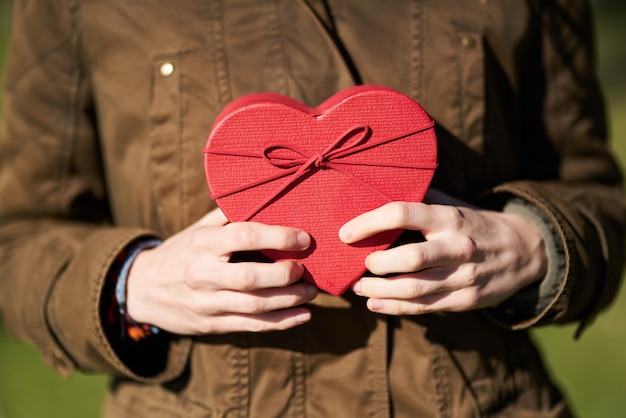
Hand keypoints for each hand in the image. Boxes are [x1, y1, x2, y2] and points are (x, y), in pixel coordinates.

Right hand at [126, 208, 317, 334]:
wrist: (141, 288)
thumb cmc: (181, 252)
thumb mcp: (197, 229)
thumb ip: (227, 217)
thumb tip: (265, 197)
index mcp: (202, 243)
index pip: (243, 236)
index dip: (277, 236)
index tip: (304, 238)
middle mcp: (203, 274)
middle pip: (250, 277)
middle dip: (285, 274)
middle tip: (307, 270)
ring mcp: (206, 302)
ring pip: (254, 305)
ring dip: (289, 300)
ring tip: (312, 292)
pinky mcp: (211, 324)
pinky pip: (251, 326)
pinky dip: (281, 323)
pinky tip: (303, 316)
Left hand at [339, 191, 546, 314]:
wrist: (527, 251)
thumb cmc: (477, 223)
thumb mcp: (456, 204)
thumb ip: (423, 198)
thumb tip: (379, 188)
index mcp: (450, 217)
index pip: (403, 214)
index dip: (369, 223)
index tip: (345, 233)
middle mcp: (457, 247)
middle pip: (409, 258)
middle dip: (376, 263)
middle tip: (359, 263)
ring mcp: (463, 277)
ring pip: (414, 289)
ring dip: (380, 291)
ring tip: (358, 288)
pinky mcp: (466, 300)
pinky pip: (425, 308)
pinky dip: (396, 308)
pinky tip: (375, 304)